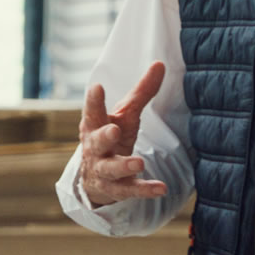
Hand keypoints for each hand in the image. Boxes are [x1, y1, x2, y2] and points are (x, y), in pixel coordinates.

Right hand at [78, 62, 169, 207]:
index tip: (96, 87)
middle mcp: (96, 149)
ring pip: (111, 169)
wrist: (95, 178)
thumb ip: (142, 92)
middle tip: (114, 130)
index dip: (93, 101)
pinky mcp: (117, 189)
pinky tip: (161, 188)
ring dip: (124, 166)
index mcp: (95, 126)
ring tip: (139, 163)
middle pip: (96, 142)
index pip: (92, 111)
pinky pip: (130, 190)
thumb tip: (160, 63)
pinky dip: (145, 190)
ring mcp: (105, 170)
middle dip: (104, 136)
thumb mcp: (125, 115)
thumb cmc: (111, 137)